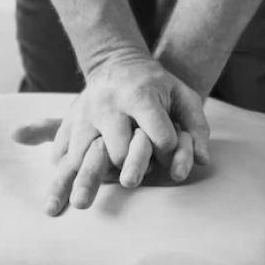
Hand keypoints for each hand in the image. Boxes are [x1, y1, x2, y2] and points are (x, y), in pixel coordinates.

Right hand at [45, 53, 210, 215]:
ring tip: (78, 203)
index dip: (168, 152)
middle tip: (133, 177)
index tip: (169, 158)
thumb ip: (197, 128)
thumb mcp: (183, 96)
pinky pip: (62, 150)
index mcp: (139, 95)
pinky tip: (61, 189)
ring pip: (83, 154)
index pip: (157, 136)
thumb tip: (203, 161)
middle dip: (129, 167)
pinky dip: (63, 170)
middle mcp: (108, 105)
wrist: (118, 62)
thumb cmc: (157, 85)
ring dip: (84, 179)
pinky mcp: (69, 122)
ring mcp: (84, 113)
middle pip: (118, 150)